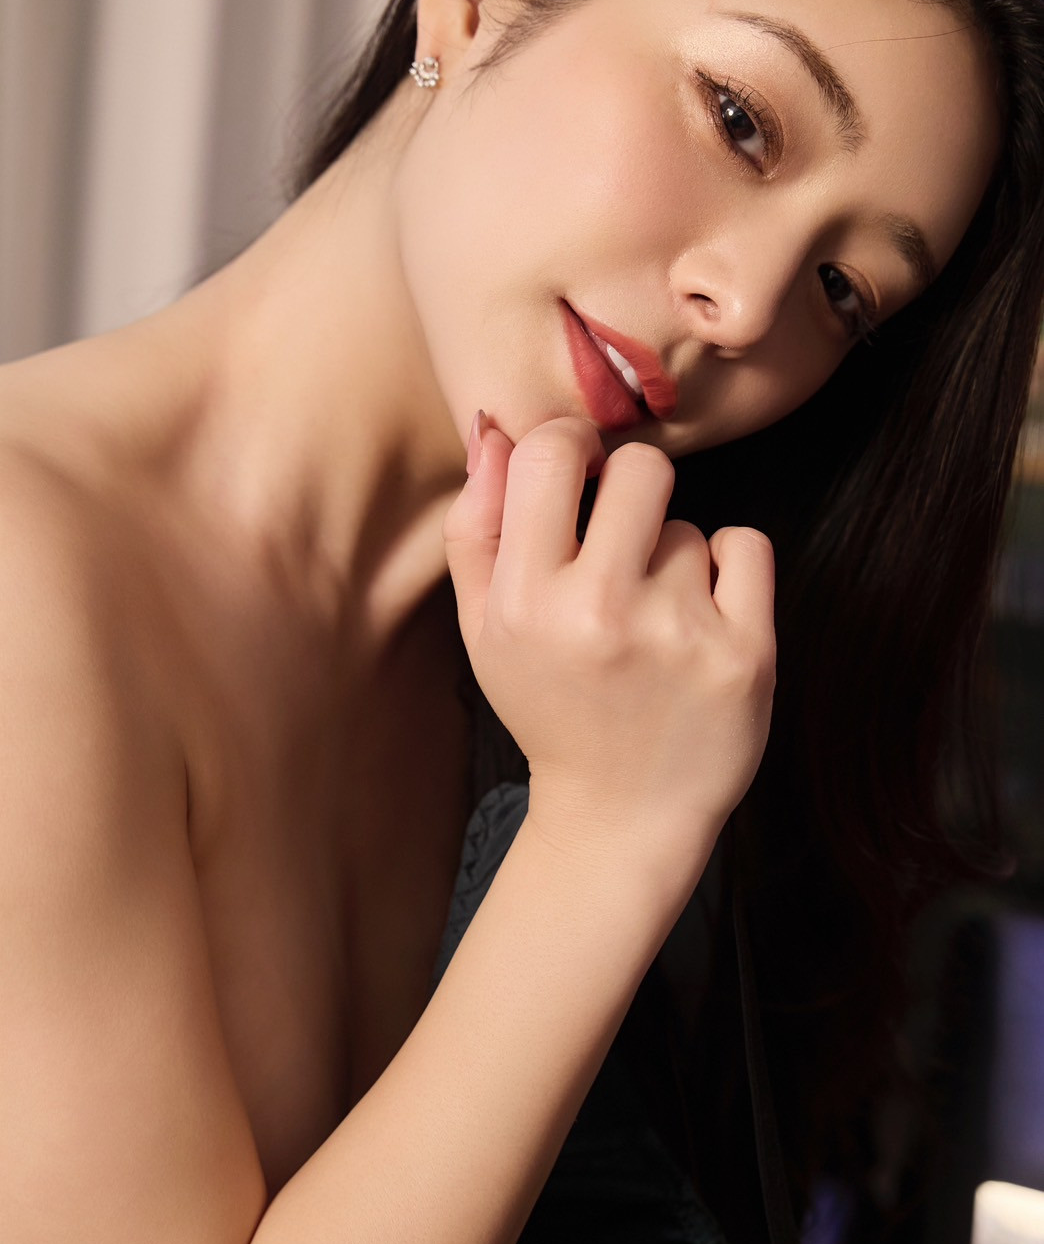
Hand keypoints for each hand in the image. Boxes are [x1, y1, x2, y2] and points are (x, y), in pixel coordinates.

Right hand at [442, 414, 775, 895]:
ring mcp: (679, 633)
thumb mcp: (484, 627)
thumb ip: (476, 525)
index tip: (577, 474)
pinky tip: (700, 621)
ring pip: (688, 524)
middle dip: (632, 489)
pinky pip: (745, 546)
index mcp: (525, 602)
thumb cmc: (551, 705)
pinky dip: (728, 573)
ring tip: (653, 622)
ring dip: (672, 559)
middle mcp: (600, 612)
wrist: (622, 814)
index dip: (569, 446)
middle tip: (621, 541)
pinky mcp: (747, 653)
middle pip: (640, 466)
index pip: (550, 451)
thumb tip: (495, 429)